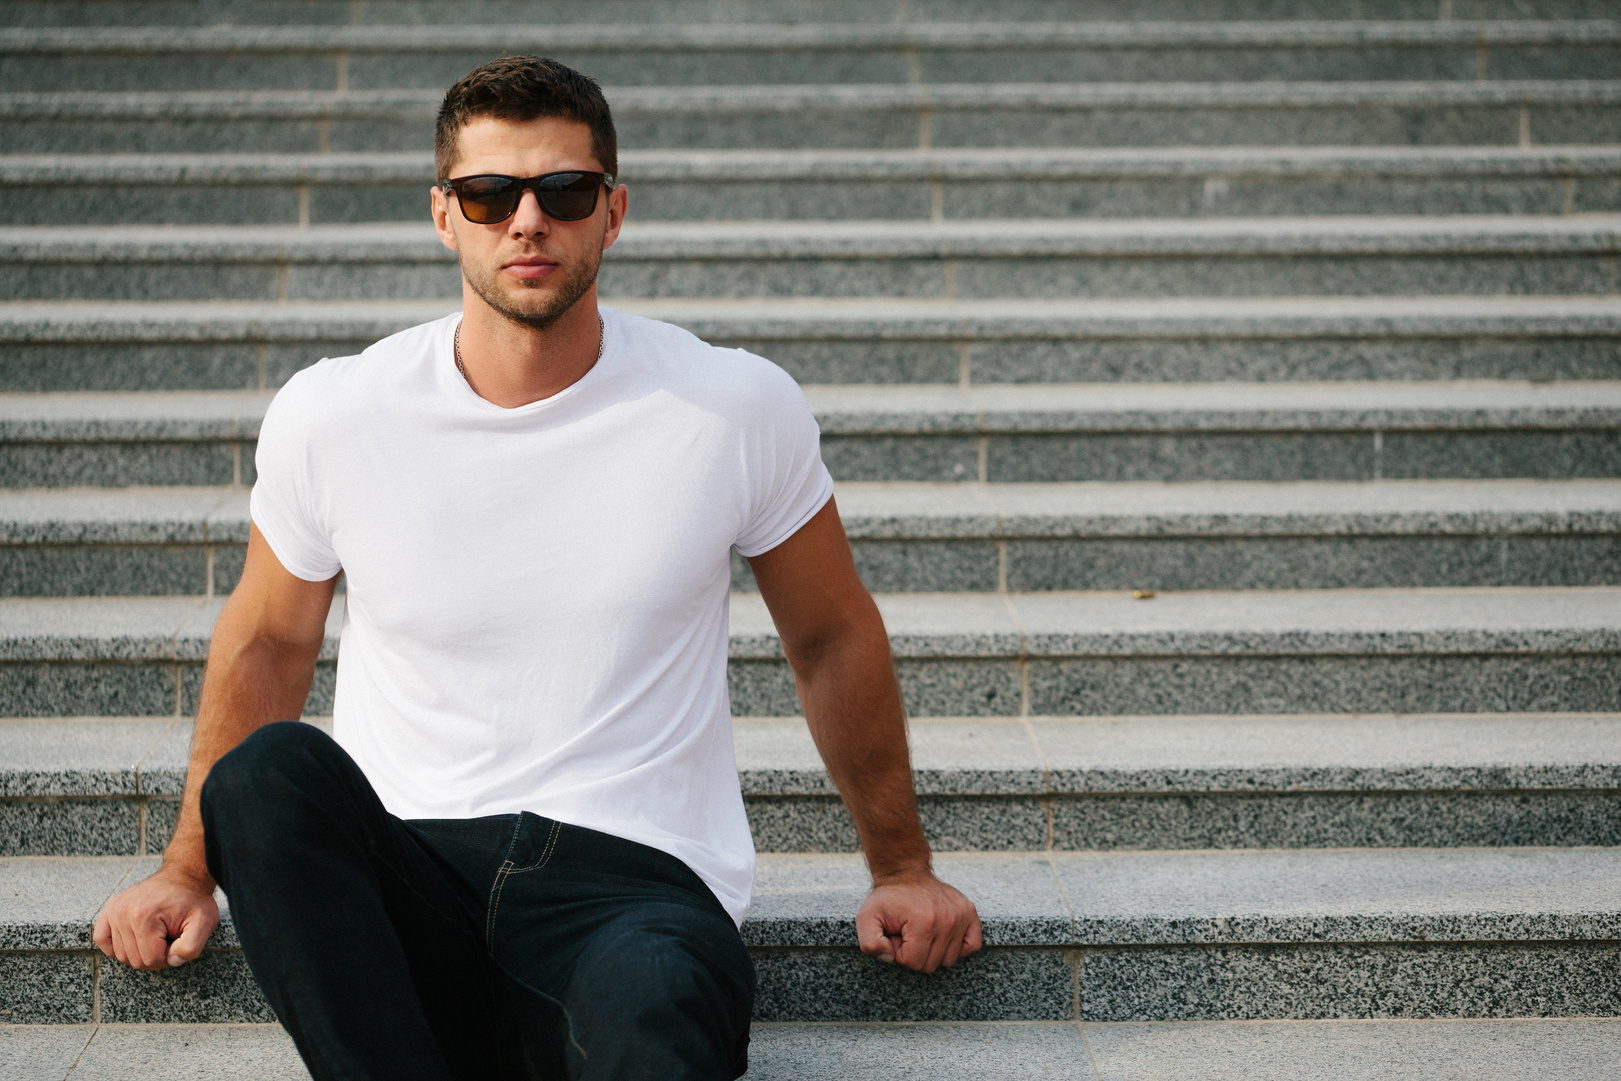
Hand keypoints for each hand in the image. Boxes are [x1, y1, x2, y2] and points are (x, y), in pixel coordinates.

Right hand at [93, 864, 218, 970]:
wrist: (184, 876)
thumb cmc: (193, 900)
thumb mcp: (204, 922)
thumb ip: (191, 947)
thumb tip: (172, 961)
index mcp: (145, 917)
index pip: (152, 960)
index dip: (169, 957)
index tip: (179, 942)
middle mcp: (124, 913)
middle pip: (135, 960)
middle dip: (155, 955)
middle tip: (169, 938)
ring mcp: (114, 909)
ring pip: (121, 954)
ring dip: (140, 950)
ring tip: (157, 934)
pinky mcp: (110, 908)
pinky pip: (101, 938)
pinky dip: (115, 946)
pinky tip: (134, 939)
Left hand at [855, 866, 981, 973]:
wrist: (905, 873)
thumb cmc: (886, 898)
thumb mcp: (866, 917)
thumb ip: (869, 943)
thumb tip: (889, 957)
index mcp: (923, 923)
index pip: (913, 962)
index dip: (899, 952)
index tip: (896, 934)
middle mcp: (947, 920)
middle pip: (931, 964)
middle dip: (915, 952)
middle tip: (908, 932)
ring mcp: (961, 916)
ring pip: (949, 960)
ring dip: (933, 950)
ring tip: (921, 931)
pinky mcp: (970, 912)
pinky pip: (972, 946)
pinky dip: (958, 947)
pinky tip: (942, 936)